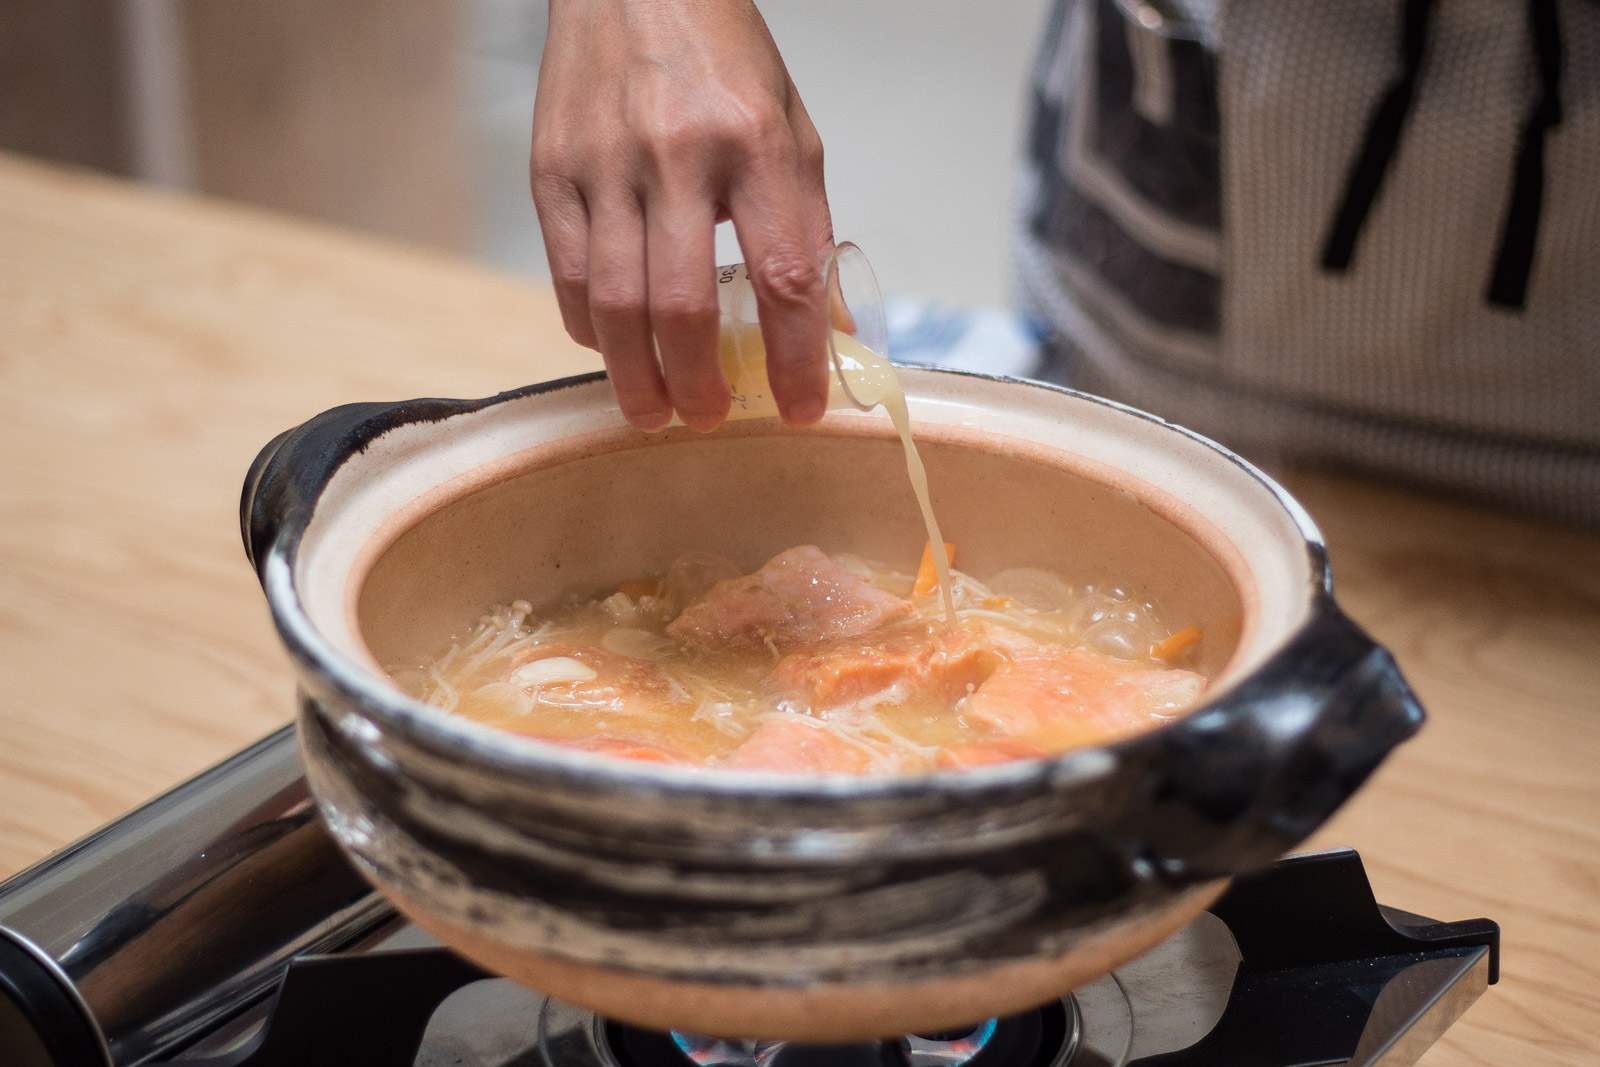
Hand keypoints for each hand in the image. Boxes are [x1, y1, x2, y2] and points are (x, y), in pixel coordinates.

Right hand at [532, 0, 834, 431]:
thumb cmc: (720, 57)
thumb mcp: (791, 128)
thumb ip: (807, 226)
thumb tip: (826, 326)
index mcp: (753, 142)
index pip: (782, 277)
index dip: (794, 358)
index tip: (800, 408)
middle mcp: (675, 153)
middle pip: (680, 305)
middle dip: (697, 383)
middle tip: (709, 417)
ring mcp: (604, 163)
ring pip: (614, 303)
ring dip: (637, 375)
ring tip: (656, 411)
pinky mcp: (550, 170)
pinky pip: (565, 274)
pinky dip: (589, 327)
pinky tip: (613, 347)